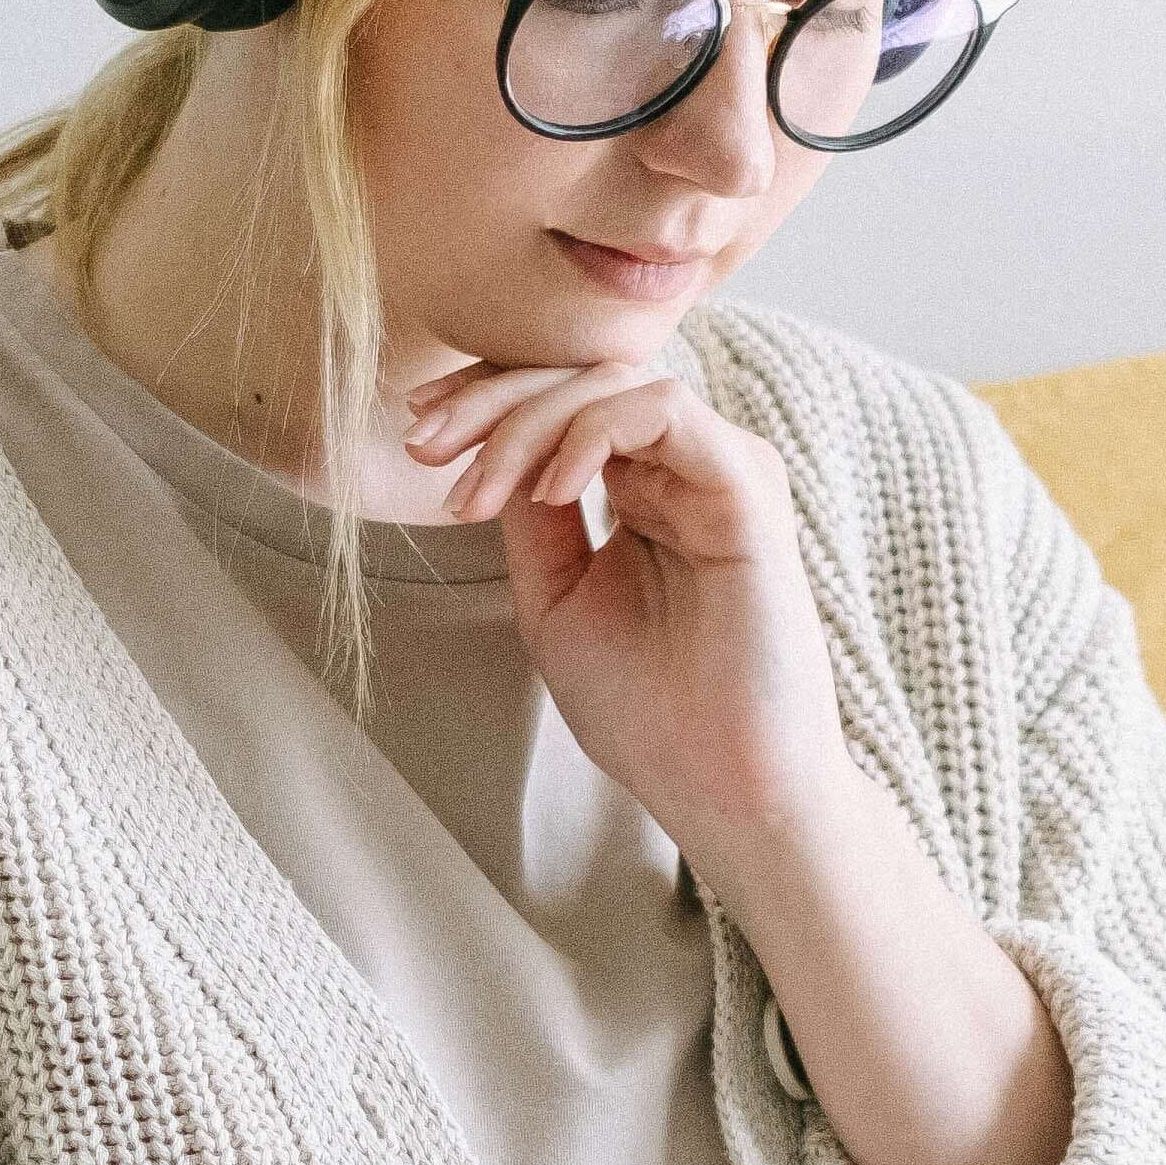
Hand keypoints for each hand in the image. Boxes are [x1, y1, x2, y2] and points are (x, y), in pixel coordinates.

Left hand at [398, 353, 844, 842]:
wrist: (720, 788)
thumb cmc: (648, 711)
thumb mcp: (555, 600)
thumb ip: (532, 519)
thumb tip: (488, 446)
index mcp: (645, 489)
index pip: (566, 402)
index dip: (487, 401)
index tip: (417, 435)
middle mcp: (687, 468)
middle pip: (583, 376)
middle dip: (489, 399)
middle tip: (424, 444)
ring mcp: (720, 471)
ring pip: (616, 380)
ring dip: (526, 420)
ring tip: (475, 490)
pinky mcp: (748, 487)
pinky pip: (663, 410)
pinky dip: (590, 432)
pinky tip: (549, 491)